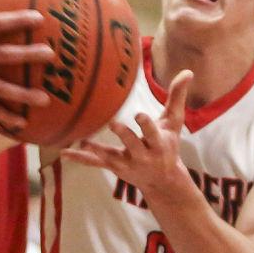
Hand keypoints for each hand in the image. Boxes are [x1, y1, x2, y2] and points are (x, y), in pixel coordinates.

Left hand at [65, 69, 191, 191]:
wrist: (163, 181)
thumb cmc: (168, 145)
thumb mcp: (175, 123)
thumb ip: (177, 97)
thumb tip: (188, 71)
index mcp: (158, 143)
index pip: (152, 133)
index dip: (146, 125)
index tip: (139, 115)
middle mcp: (143, 155)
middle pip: (133, 144)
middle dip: (125, 135)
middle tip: (113, 124)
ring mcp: (127, 163)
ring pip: (111, 156)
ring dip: (97, 149)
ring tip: (83, 140)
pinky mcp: (114, 167)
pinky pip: (95, 163)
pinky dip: (81, 158)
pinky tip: (65, 152)